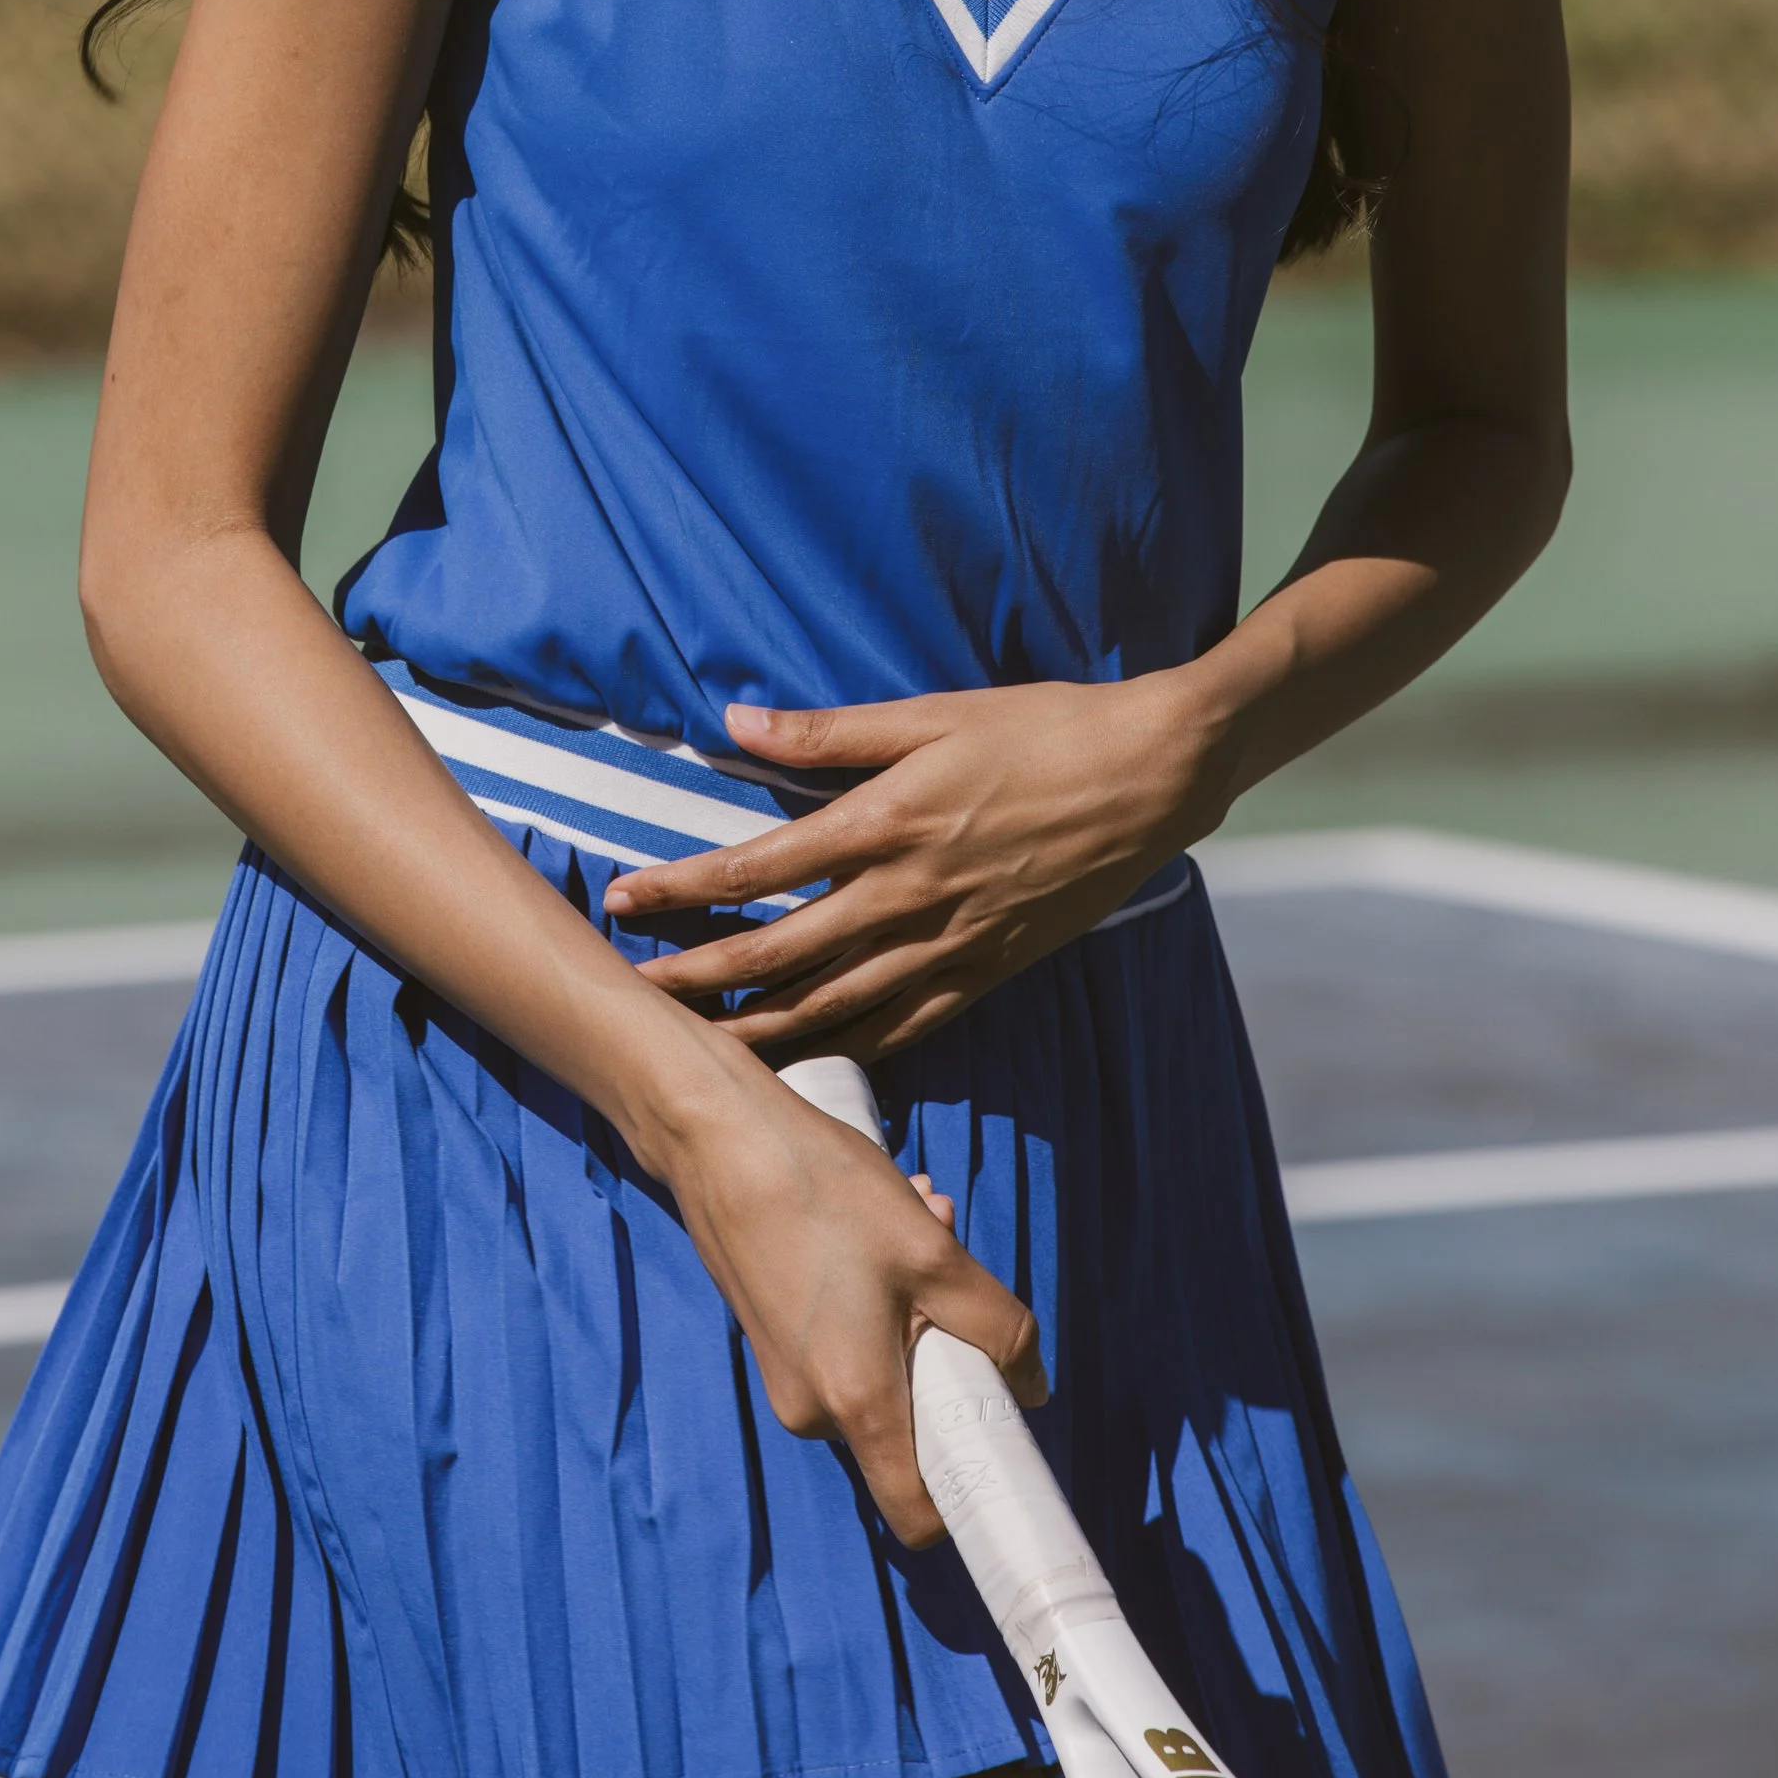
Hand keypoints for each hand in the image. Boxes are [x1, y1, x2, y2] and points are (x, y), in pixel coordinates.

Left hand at [607, 675, 1228, 1056]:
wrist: (1153, 774)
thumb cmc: (1043, 728)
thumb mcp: (932, 713)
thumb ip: (829, 733)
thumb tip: (737, 721)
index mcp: (887, 822)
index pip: (757, 869)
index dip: (683, 889)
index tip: (623, 899)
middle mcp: (909, 895)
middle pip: (780, 953)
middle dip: (699, 976)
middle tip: (635, 991)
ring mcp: (950, 943)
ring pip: (834, 1006)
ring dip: (758, 1028)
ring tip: (697, 1045)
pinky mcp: (987, 970)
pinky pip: (905, 1026)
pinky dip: (848, 1049)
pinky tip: (808, 1063)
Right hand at [649, 1061, 1043, 1544]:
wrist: (719, 1140)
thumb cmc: (826, 1194)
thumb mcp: (934, 1255)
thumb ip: (998, 1328)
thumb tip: (1033, 1386)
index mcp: (855, 1403)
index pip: (916, 1513)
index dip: (966, 1488)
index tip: (994, 1429)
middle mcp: (811, 1410)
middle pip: (909, 1419)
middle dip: (943, 1345)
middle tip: (946, 1254)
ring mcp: (785, 1377)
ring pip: (881, 1367)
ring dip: (913, 1304)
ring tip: (912, 1215)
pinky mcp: (773, 1341)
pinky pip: (845, 1344)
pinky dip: (874, 1296)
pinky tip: (873, 1221)